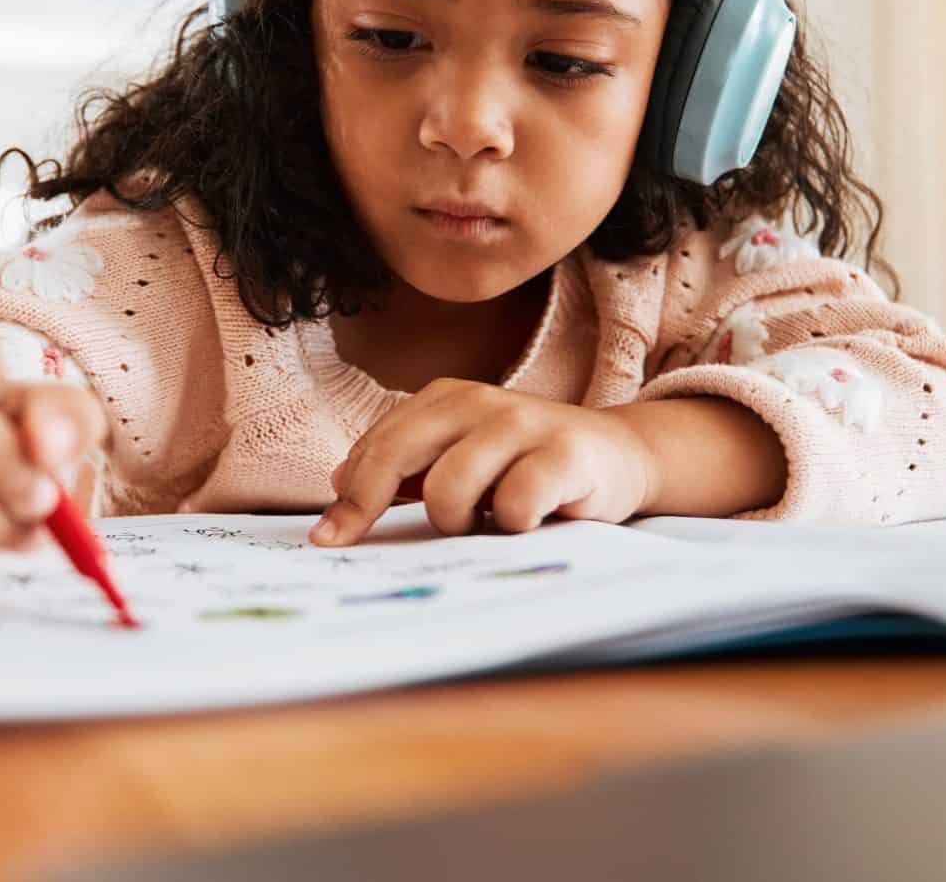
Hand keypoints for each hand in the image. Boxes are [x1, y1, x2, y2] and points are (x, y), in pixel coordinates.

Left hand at [312, 381, 657, 545]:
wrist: (620, 457)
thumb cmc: (532, 466)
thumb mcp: (465, 457)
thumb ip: (410, 466)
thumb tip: (339, 484)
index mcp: (447, 400)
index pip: (379, 446)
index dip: (348, 496)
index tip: (326, 538)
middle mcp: (480, 402)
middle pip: (396, 453)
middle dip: (366, 504)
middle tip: (352, 544)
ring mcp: (523, 423)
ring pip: (447, 487)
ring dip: (456, 521)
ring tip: (483, 522)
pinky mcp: (565, 453)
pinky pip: (513, 503)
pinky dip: (510, 524)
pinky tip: (525, 522)